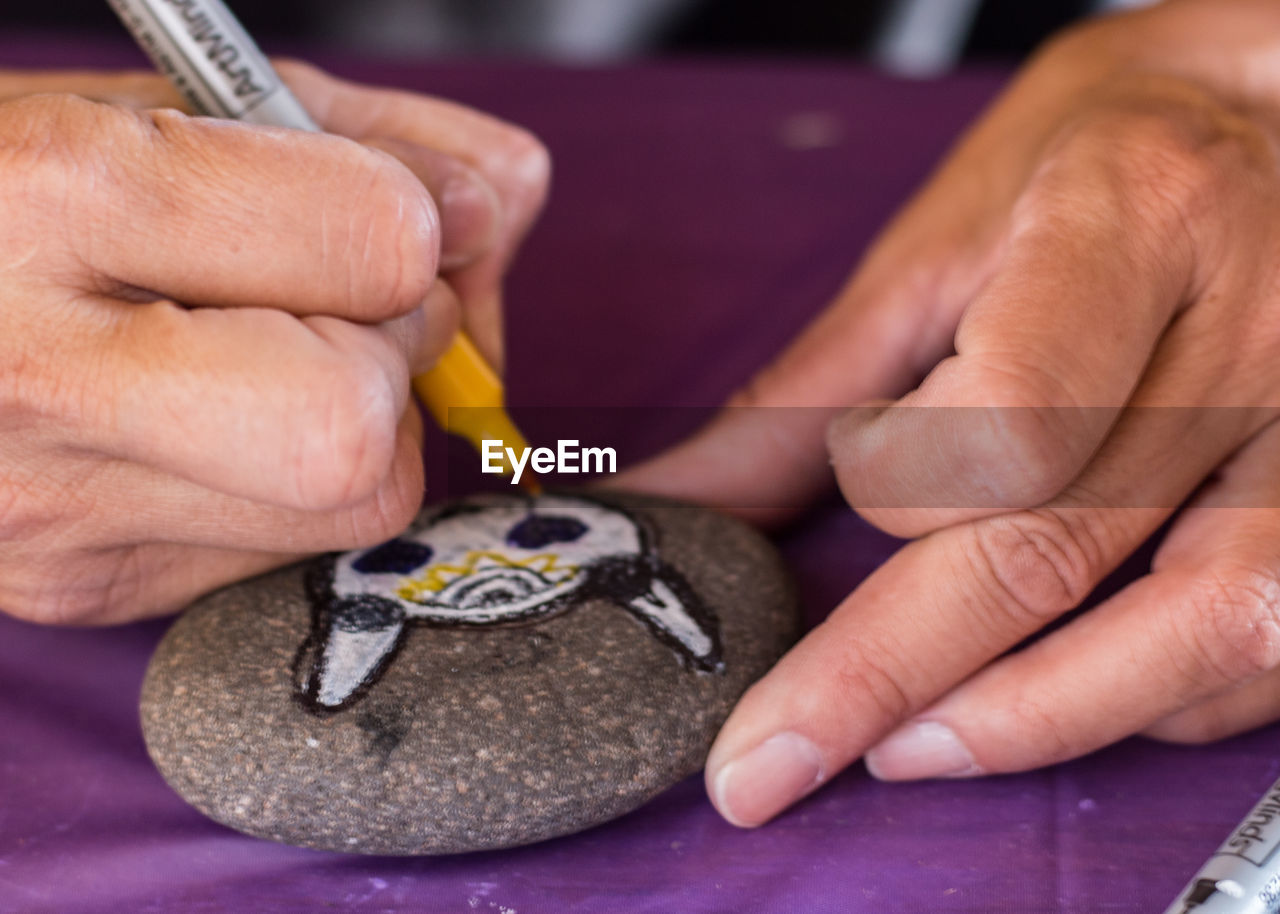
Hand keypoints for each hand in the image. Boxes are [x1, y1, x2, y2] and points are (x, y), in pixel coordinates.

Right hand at [0, 64, 547, 623]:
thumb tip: (509, 197)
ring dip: (369, 421)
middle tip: (341, 304)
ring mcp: (57, 508)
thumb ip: (367, 139)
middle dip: (398, 350)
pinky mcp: (85, 584)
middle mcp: (42, 376)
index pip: (375, 245)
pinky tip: (224, 422)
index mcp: (55, 196)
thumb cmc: (10, 184)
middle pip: (360, 425)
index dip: (414, 224)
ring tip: (273, 357)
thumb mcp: (172, 105)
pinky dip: (305, 480)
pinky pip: (295, 544)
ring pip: (356, 503)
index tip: (377, 215)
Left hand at [618, 0, 1279, 824]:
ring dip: (1028, 720)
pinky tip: (1048, 700)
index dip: (895, 488)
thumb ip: (818, 388)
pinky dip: (1147, 702)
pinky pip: (1269, 646)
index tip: (851, 478)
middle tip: (765, 762)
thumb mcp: (947, 236)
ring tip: (901, 750)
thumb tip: (688, 504)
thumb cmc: (1098, 159)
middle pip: (1060, 549)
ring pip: (1198, 629)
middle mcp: (1253, 327)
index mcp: (1128, 220)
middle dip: (884, 680)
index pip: (1003, 421)